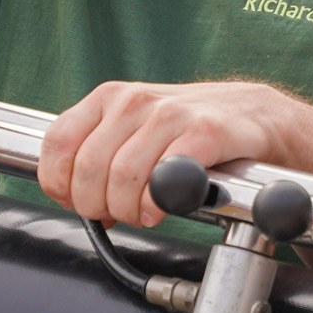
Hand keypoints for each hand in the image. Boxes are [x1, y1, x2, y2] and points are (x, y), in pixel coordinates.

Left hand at [38, 81, 305, 226]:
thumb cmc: (190, 129)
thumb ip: (100, 157)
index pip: (58, 143)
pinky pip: (163, 180)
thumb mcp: (134, 130)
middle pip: (89, 169)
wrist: (254, 116)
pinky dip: (156, 205)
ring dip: (128, 210)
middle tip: (117, 214)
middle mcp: (134, 101)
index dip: (60, 184)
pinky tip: (162, 208)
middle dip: (98, 205)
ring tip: (142, 213)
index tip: (77, 201)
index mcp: (109, 98)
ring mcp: (169, 114)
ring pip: (121, 177)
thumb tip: (74, 198)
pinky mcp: (203, 133)